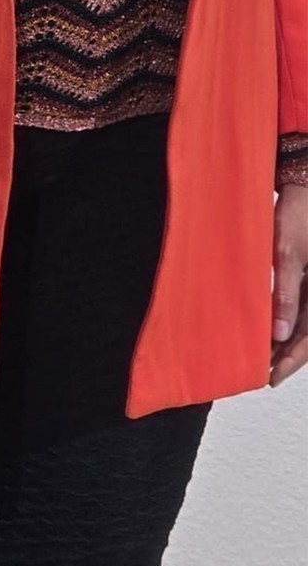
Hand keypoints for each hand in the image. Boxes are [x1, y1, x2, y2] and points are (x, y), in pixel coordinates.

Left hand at [270, 183, 307, 386]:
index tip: (271, 376)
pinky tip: (268, 332)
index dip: (292, 360)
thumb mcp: (287, 253)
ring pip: (304, 325)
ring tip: (262, 358)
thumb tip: (280, 334)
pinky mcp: (307, 281)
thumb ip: (285, 294)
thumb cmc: (296, 216)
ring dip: (285, 342)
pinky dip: (285, 323)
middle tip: (262, 374)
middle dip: (287, 356)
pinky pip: (300, 310)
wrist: (302, 189)